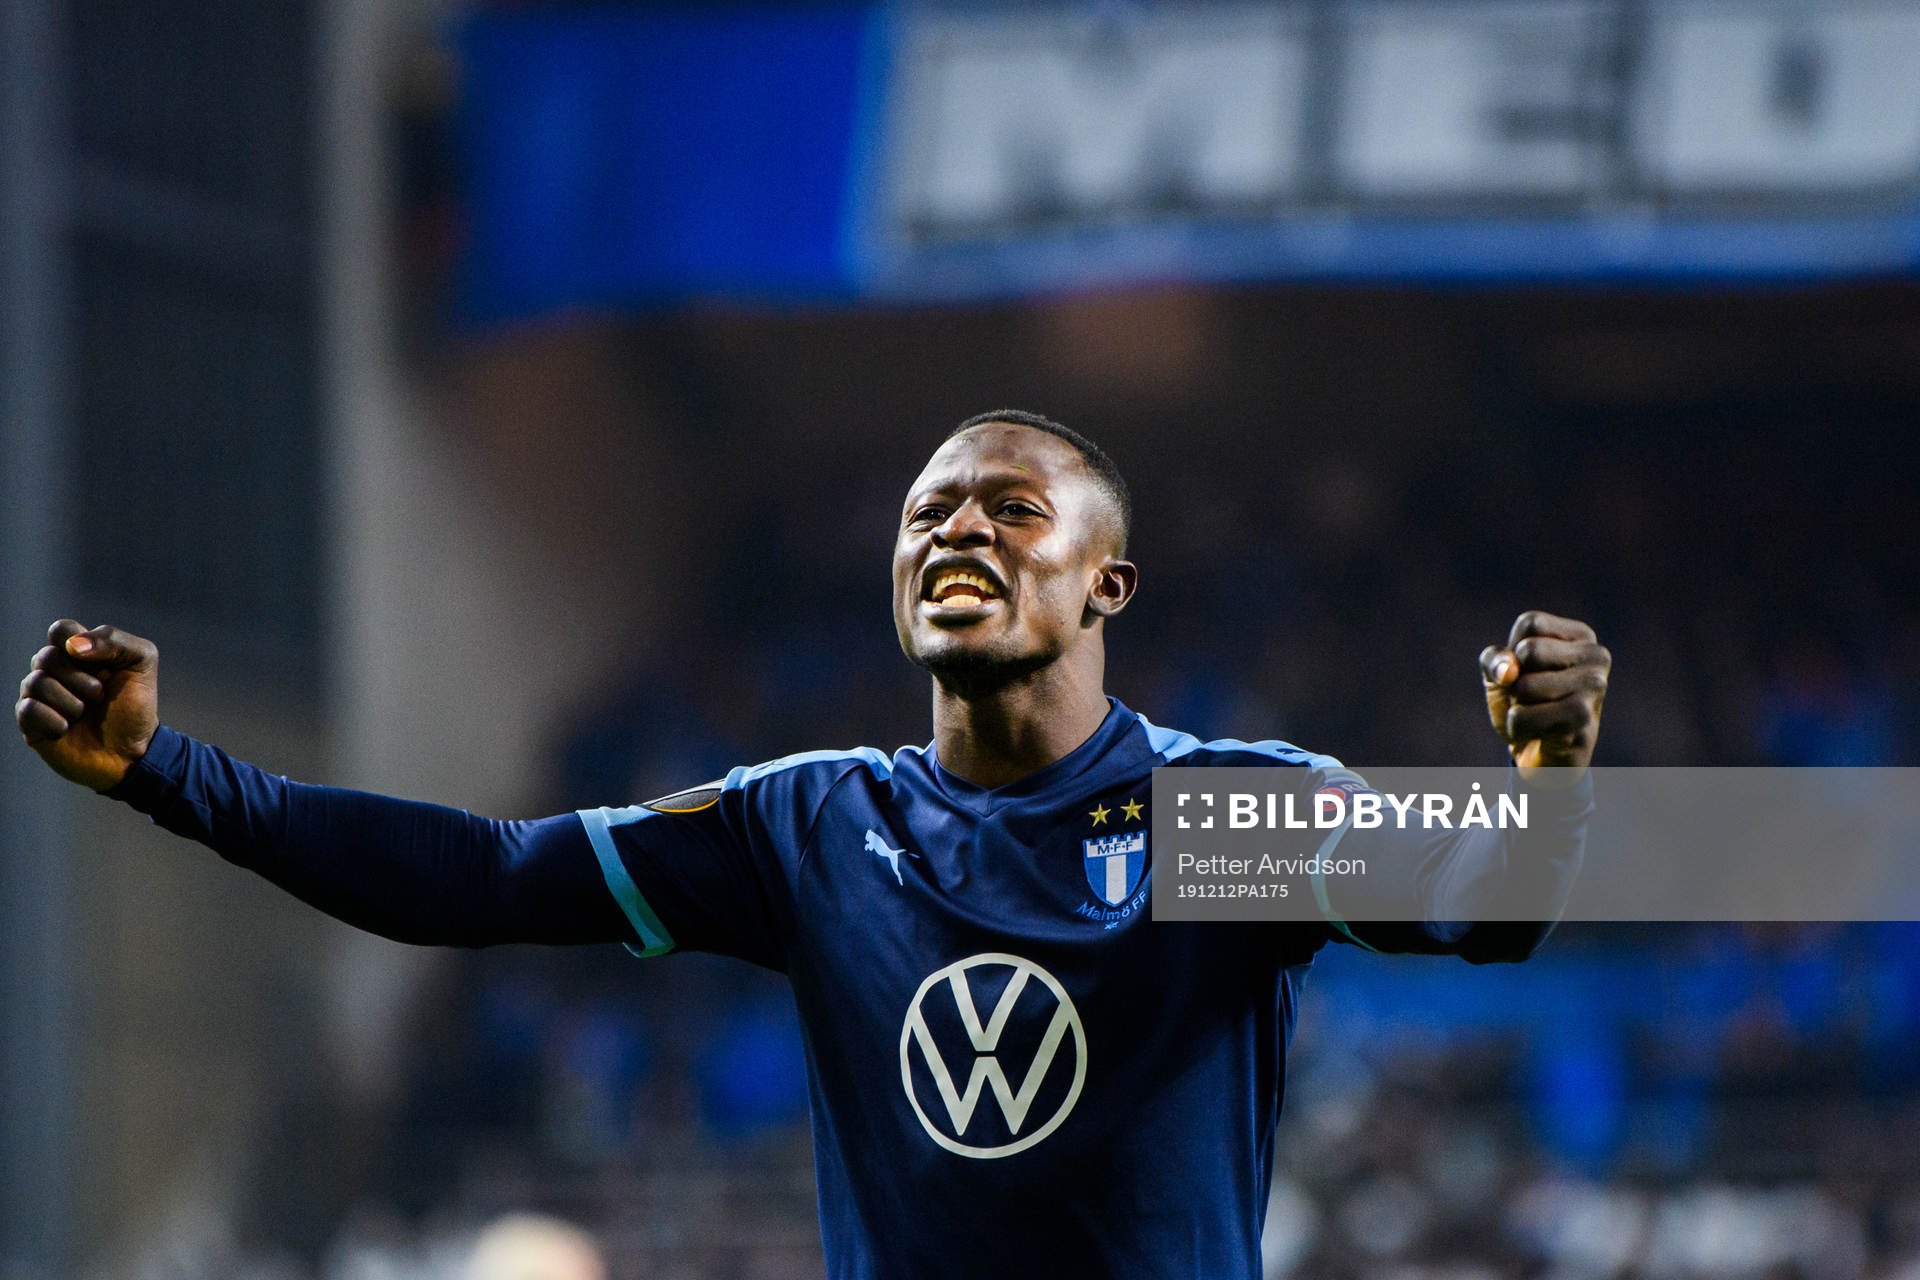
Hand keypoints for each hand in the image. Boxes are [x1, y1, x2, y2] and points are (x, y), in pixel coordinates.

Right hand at [15, 619, 159, 791]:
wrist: (133, 752)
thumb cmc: (135, 706)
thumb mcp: (141, 663)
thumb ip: (114, 640)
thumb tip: (72, 646)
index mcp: (78, 653)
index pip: (60, 629)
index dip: (76, 642)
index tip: (100, 663)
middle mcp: (55, 672)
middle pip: (46, 656)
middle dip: (79, 679)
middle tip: (99, 695)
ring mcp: (40, 697)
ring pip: (34, 682)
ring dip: (70, 701)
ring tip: (85, 713)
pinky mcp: (31, 724)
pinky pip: (27, 709)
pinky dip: (53, 719)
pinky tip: (67, 728)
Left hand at [1480, 611, 1608, 782]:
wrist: (1543, 756)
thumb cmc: (1525, 705)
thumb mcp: (1501, 674)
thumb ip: (1495, 659)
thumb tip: (1508, 671)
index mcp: (1581, 637)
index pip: (1530, 622)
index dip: (1513, 651)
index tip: (1527, 672)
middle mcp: (1597, 656)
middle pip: (1529, 651)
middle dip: (1515, 680)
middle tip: (1531, 698)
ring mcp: (1595, 686)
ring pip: (1524, 685)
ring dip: (1516, 706)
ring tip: (1537, 716)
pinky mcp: (1584, 718)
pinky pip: (1523, 716)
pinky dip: (1517, 728)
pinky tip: (1538, 733)